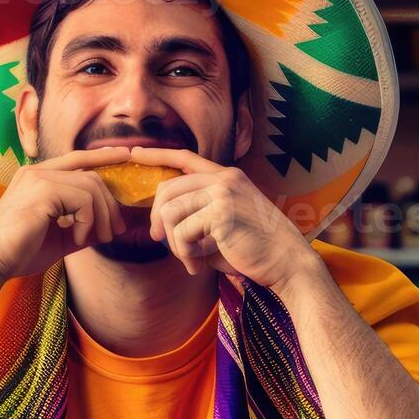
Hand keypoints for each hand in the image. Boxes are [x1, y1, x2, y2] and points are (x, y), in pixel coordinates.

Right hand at [0, 147, 130, 284]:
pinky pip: (83, 200)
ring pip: (91, 186)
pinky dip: (88, 222)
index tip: (128, 157)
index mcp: (37, 177)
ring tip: (97, 240)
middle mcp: (37, 172)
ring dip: (102, 217)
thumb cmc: (21, 252)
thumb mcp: (61, 237)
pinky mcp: (42, 190)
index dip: (104, 156)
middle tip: (115, 231)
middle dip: (110, 203)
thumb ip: (85, 225)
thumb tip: (116, 225)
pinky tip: (77, 239)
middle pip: (91, 174)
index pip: (78, 159)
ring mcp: (38, 178)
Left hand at [132, 146, 321, 289]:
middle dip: (157, 218)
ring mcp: (224, 193)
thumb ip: (194, 216)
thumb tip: (158, 225)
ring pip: (171, 213)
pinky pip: (182, 232)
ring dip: (174, 243)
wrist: (286, 262)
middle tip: (160, 241)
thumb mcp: (221, 226)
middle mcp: (224, 178)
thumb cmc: (253, 249)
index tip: (132, 153)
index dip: (156, 154)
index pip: (184, 157)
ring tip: (190, 260)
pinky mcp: (222, 212)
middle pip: (168, 188)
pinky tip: (198, 265)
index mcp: (226, 177)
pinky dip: (184, 254)